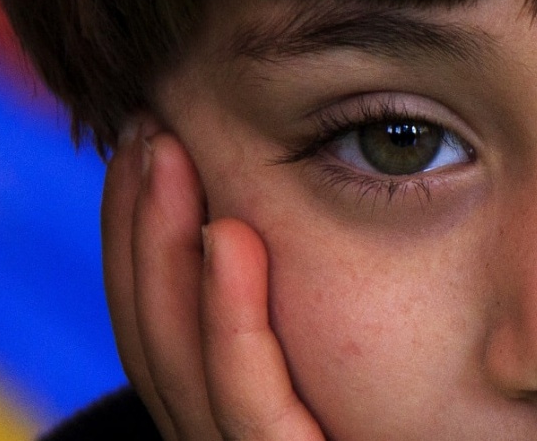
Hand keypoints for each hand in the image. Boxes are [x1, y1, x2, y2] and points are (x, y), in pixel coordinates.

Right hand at [101, 130, 323, 439]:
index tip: (141, 137)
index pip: (151, 322)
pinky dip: (231, 320)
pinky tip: (229, 234)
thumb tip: (244, 198)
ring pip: (182, 363)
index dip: (131, 230)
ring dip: (167, 250)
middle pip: (151, 335)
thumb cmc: (404, 397)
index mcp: (216, 415)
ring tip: (173, 154)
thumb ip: (285, 296)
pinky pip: (253, 407)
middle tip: (148, 125)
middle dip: (137, 223)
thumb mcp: (334, 342)